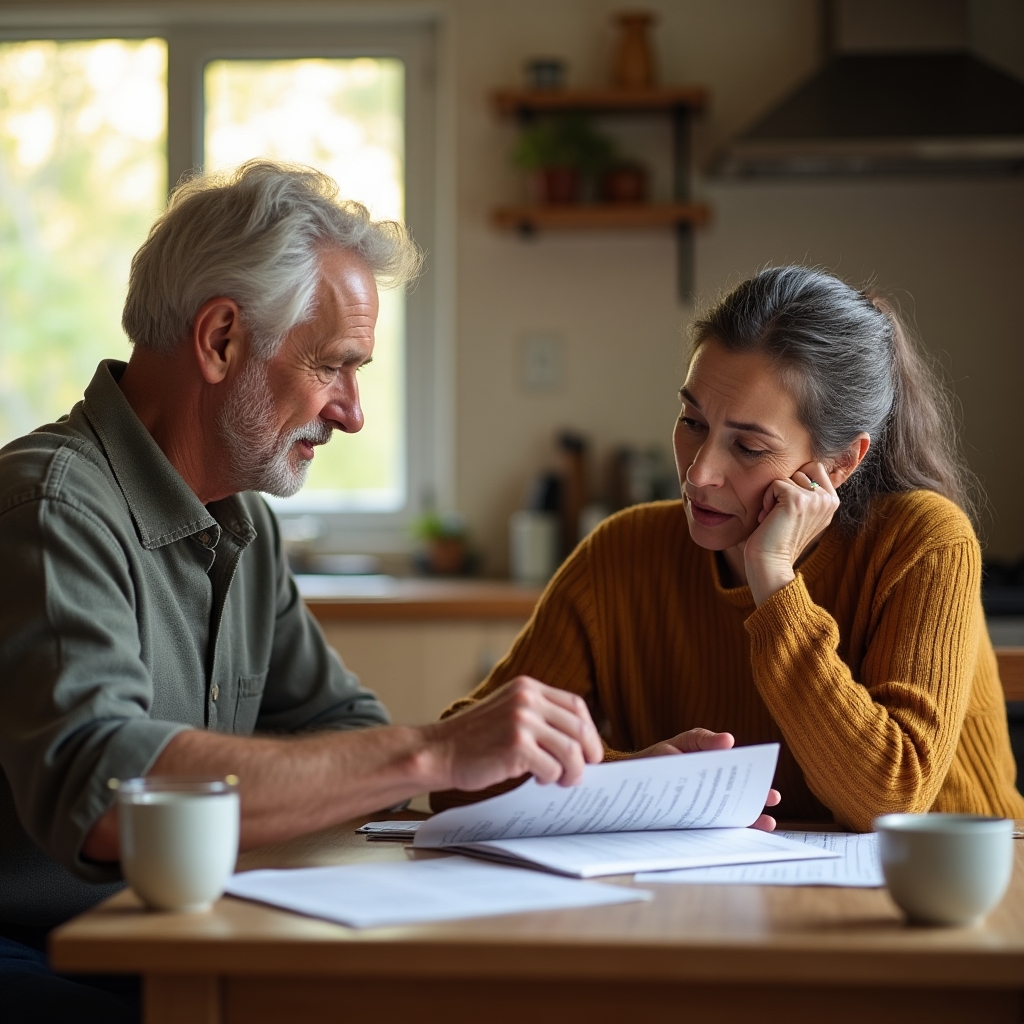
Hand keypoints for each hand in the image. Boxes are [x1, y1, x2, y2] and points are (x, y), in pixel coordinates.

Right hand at [424, 676, 603, 792]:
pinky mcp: (517, 746)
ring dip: (573, 772)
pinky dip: (551, 779)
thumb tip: (579, 741)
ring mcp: (522, 721)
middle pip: (579, 728)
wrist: (438, 751)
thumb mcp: (508, 711)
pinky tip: (538, 780)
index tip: (590, 749)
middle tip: (585, 770)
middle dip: (589, 753)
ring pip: (571, 751)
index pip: (576, 705)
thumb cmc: (474, 738)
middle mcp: (527, 699)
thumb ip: (539, 716)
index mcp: (527, 687)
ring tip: (561, 780)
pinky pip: (552, 768)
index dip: (590, 730)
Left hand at [630, 728, 780, 831]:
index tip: (766, 776)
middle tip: (773, 797)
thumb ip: (702, 741)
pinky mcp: (697, 823)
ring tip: (767, 822)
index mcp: (714, 766)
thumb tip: (729, 740)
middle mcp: (714, 788)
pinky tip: (737, 834)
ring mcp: (706, 807)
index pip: (739, 769)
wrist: (630, 783)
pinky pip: (715, 829)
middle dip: (758, 796)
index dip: (755, 773)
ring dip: (750, 817)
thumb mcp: (676, 744)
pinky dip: (726, 832)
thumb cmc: (656, 760)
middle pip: (741, 793)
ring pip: (733, 813)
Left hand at [742, 460, 839, 605]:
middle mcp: (828, 500)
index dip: (795, 480)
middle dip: (784, 488)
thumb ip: (808, 492)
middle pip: (800, 469)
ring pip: (787, 477)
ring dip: (773, 496)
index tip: (788, 506)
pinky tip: (769, 518)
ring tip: (774, 517)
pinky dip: (767, 500)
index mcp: (831, 502)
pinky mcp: (798, 500)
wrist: (771, 564)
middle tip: (779, 513)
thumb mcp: (802, 514)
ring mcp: (815, 500)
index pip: (815, 467)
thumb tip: (800, 469)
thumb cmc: (778, 539)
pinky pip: (775, 484)